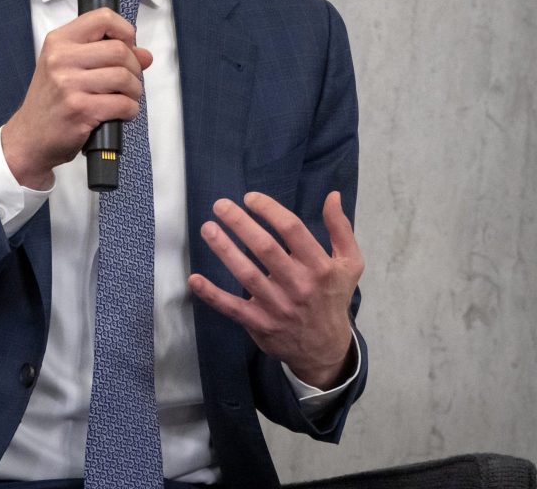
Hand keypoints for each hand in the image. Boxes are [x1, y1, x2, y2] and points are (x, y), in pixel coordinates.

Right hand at [0, 8, 153, 188]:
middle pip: (119, 49)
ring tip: (126, 98)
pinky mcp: (79, 109)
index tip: (127, 46)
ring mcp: (68, 84)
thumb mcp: (67, 69)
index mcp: (58, 41)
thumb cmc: (51, 102)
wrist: (29, 137)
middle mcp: (60, 58)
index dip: (124, 31)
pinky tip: (121, 113)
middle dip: (134, 67)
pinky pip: (122, 103)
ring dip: (134, 91)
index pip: (102, 18)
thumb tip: (144, 55)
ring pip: (124, 77)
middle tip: (129, 81)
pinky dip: (130, 110)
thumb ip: (104, 56)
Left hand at [188, 191, 362, 388]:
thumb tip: (332, 195)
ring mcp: (278, 306)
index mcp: (320, 267)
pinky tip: (194, 279)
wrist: (327, 348)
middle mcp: (299, 285)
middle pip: (265, 248)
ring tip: (207, 228)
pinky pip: (233, 308)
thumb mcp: (349, 264)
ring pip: (247, 274)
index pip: (292, 230)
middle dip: (240, 223)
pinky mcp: (261, 323)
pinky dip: (212, 294)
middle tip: (220, 205)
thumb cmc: (333, 296)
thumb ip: (340, 229)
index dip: (269, 210)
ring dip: (224, 250)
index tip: (249, 198)